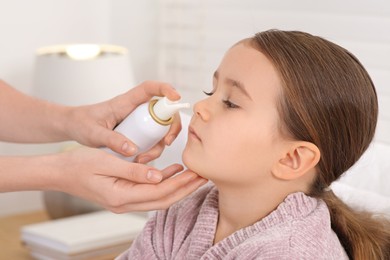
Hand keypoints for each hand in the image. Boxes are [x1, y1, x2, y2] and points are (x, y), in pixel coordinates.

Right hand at [54, 147, 207, 211]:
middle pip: (163, 199)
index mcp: (121, 196)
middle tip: (202, 176)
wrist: (60, 172)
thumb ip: (134, 171)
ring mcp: (124, 201)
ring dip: (177, 186)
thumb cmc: (79, 164)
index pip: (159, 192)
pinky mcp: (123, 195)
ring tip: (193, 174)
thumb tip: (159, 176)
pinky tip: (172, 171)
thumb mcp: (107, 163)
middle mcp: (125, 203)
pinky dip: (163, 183)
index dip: (180, 184)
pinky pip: (148, 192)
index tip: (196, 173)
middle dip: (185, 189)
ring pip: (158, 197)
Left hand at [64, 81, 181, 160]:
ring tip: (143, 159)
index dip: (165, 89)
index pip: (149, 88)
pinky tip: (140, 161)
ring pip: (161, 129)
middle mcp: (136, 109)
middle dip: (171, 126)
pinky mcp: (138, 133)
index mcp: (126, 102)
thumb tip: (133, 149)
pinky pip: (153, 140)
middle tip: (166, 142)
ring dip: (159, 145)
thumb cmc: (82, 123)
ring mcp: (139, 121)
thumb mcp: (94, 133)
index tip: (176, 97)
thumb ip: (112, 140)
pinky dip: (152, 151)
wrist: (74, 128)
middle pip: (164, 111)